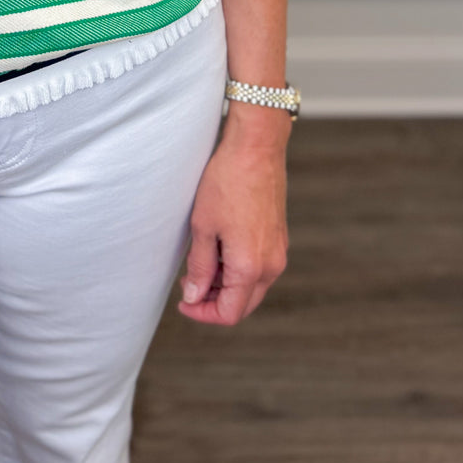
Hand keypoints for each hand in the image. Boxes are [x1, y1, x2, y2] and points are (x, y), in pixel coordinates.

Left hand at [177, 112, 288, 324]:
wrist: (255, 149)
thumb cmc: (227, 182)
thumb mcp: (203, 227)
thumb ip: (200, 267)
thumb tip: (195, 296)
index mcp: (251, 267)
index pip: (230, 313)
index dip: (203, 313)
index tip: (183, 303)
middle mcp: (271, 265)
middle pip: (243, 304)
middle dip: (214, 301)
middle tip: (189, 285)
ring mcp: (278, 252)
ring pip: (252, 287)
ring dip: (225, 285)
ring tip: (200, 262)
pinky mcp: (278, 238)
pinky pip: (259, 268)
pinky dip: (238, 269)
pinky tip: (219, 249)